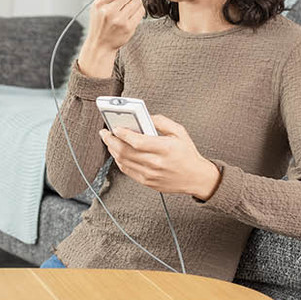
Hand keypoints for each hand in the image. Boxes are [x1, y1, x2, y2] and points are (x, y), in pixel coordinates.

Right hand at [85, 0, 145, 52]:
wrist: (100, 45)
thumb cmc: (99, 26)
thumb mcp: (97, 8)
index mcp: (100, 5)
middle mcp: (109, 12)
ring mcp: (120, 20)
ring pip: (137, 1)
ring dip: (136, 0)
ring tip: (130, 6)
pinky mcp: (129, 27)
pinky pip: (141, 11)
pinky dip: (139, 9)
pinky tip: (133, 12)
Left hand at [99, 114, 220, 198]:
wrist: (196, 177)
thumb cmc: (187, 153)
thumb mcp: (179, 131)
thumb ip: (161, 121)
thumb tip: (144, 117)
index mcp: (165, 148)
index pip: (137, 141)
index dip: (123, 134)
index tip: (114, 127)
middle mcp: (156, 163)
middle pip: (125, 152)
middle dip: (111, 140)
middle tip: (104, 132)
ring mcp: (150, 174)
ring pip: (123, 161)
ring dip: (112, 150)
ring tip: (109, 140)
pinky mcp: (147, 182)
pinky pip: (127, 171)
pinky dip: (119, 160)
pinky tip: (117, 152)